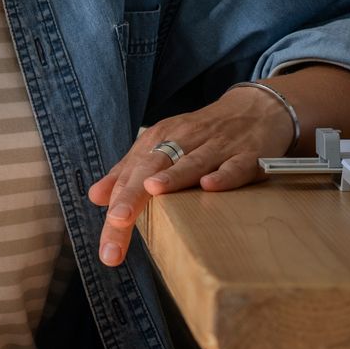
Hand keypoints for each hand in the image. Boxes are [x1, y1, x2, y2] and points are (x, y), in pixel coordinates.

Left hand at [85, 85, 295, 265]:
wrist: (254, 109)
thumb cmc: (200, 135)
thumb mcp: (161, 146)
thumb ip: (128, 173)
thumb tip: (95, 196)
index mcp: (157, 142)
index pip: (129, 176)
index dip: (115, 205)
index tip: (107, 240)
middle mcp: (183, 142)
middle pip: (152, 170)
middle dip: (133, 198)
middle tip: (117, 223)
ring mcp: (215, 148)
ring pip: (191, 163)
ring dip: (172, 177)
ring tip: (152, 191)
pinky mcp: (247, 155)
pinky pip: (234, 166)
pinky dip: (223, 176)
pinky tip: (209, 185)